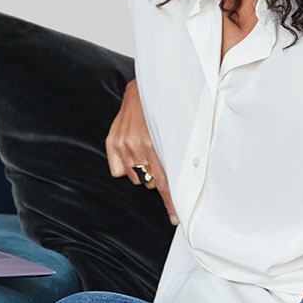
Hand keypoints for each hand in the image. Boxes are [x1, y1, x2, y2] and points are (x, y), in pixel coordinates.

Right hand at [105, 79, 177, 224]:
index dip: (172, 203)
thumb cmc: (170, 107)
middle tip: (163, 165)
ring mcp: (123, 144)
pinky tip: (134, 153)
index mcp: (158, 144)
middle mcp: (139, 146)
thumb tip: (190, 183)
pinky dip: (127, 166)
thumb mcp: (182, 131)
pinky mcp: (112, 141)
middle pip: (151, 183)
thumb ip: (182, 156)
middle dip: (159, 179)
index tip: (175, 217)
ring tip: (149, 151)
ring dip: (145, 170)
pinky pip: (119, 171)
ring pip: (136, 178)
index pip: (166, 184)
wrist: (150, 85)